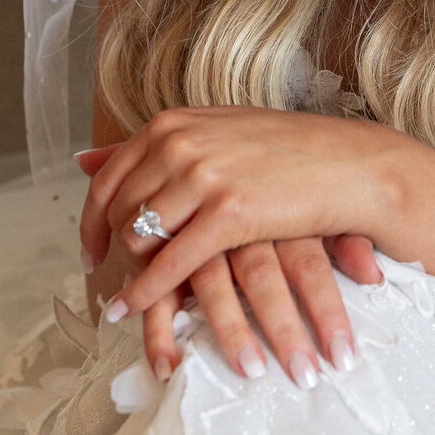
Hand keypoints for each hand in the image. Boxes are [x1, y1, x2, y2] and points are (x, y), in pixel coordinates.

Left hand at [78, 105, 402, 368]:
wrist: (350, 165)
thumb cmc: (290, 152)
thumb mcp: (216, 133)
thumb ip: (156, 148)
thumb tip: (83, 159)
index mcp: (174, 123)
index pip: (109, 176)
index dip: (91, 219)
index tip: (91, 250)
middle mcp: (180, 143)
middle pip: (118, 209)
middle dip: (109, 250)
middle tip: (107, 279)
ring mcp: (203, 175)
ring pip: (141, 236)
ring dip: (129, 275)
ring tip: (120, 305)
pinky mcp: (228, 212)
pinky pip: (171, 261)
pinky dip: (146, 291)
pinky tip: (133, 311)